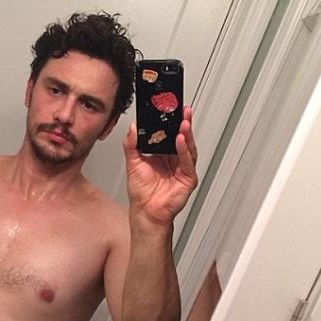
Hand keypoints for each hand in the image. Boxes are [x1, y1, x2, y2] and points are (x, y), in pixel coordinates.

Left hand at [123, 105, 197, 224]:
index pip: (169, 133)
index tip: (170, 108)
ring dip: (186, 134)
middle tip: (182, 110)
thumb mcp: (132, 163)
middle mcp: (174, 159)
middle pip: (181, 137)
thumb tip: (133, 127)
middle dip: (183, 123)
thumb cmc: (141, 193)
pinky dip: (185, 151)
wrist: (146, 212)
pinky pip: (188, 162)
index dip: (170, 121)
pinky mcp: (188, 178)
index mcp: (162, 154)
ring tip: (183, 123)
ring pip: (188, 147)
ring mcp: (182, 168)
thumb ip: (132, 145)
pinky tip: (181, 141)